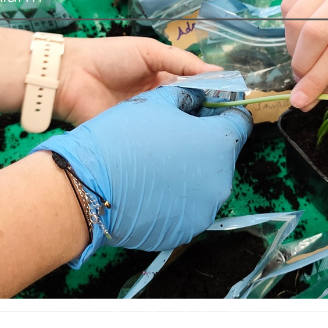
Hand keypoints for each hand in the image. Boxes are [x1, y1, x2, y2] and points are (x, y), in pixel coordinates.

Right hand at [35, 84, 250, 257]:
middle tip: (175, 134)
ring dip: (191, 170)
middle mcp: (221, 181)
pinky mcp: (185, 230)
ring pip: (206, 181)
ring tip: (159, 162)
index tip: (208, 109)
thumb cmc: (124, 138)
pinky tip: (152, 187)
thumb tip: (199, 99)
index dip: (223, 111)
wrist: (87, 187)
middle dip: (204, 141)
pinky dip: (177, 196)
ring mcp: (204, 210)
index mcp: (220, 144)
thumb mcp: (158, 101)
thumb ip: (188, 97)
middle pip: (222, 153)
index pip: (239, 122)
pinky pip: (188, 206)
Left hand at [55, 36, 218, 126]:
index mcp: (163, 77)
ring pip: (172, 126)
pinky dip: (166, 142)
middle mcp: (157, 100)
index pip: (193, 86)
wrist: (70, 77)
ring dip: (187, 129)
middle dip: (203, 114)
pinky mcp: (131, 136)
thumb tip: (217, 72)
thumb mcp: (150, 52)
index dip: (211, 92)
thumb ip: (183, 63)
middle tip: (226, 122)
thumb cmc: (109, 57)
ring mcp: (145, 120)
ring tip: (210, 135)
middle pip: (186, 108)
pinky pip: (153, 140)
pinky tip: (183, 146)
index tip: (232, 100)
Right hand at [282, 0, 327, 110]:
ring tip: (304, 55)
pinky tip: (302, 33)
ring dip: (293, 48)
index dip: (315, 79)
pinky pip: (287, 5)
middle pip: (313, 34)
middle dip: (301, 64)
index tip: (299, 101)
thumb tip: (306, 102)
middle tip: (302, 77)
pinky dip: (289, 27)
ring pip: (295, 20)